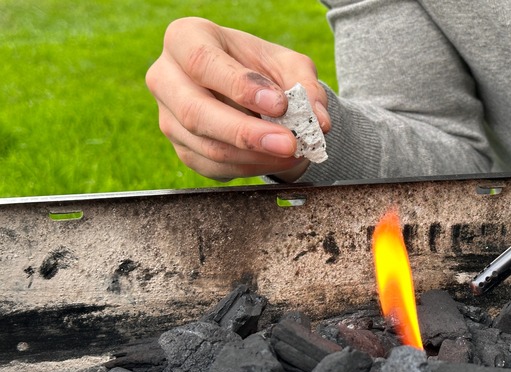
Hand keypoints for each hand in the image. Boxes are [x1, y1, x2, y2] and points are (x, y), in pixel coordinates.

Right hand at [145, 17, 330, 181]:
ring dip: (255, 156)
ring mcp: (168, 117)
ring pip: (205, 147)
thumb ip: (305, 85)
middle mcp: (165, 78)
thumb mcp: (287, 64)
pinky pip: (212, 167)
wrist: (250, 92)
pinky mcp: (181, 148)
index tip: (280, 104)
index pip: (202, 62)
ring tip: (293, 152)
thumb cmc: (263, 69)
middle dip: (246, 133)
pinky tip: (277, 159)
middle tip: (290, 144)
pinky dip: (250, 168)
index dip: (240, 86)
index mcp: (185, 38)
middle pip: (194, 112)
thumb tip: (318, 122)